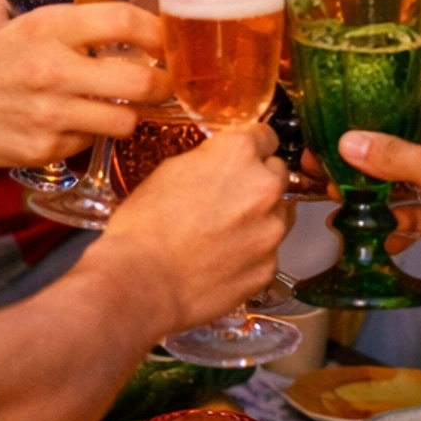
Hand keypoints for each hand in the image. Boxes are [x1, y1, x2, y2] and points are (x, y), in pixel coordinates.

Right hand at [0, 3, 170, 166]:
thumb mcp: (25, 27)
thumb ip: (76, 29)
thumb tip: (138, 31)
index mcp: (47, 26)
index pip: (124, 21)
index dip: (157, 31)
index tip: (168, 40)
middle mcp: (51, 68)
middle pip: (141, 80)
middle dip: (164, 84)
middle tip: (165, 82)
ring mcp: (48, 113)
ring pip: (125, 120)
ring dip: (130, 114)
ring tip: (118, 105)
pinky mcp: (42, 149)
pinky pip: (90, 143)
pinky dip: (89, 135)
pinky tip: (69, 124)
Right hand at [101, 126, 288, 334]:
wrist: (142, 283)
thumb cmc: (145, 227)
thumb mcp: (170, 170)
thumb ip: (208, 160)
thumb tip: (219, 164)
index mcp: (238, 154)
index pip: (266, 136)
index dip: (251, 147)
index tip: (243, 156)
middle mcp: (264, 187)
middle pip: (277, 174)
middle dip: (258, 181)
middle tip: (228, 197)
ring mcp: (270, 230)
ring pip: (277, 214)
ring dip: (258, 218)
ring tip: (221, 233)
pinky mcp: (268, 267)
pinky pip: (267, 252)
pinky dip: (250, 253)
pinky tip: (221, 260)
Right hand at [337, 74, 420, 298]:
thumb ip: (392, 154)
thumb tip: (352, 142)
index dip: (407, 83)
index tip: (371, 83)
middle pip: (419, 133)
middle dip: (383, 138)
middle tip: (343, 136)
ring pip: (414, 175)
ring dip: (384, 181)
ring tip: (344, 183)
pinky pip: (419, 211)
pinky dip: (397, 218)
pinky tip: (374, 225)